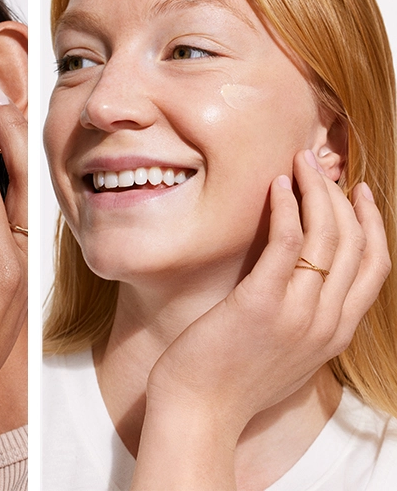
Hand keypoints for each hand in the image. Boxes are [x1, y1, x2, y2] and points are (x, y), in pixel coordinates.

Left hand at [131, 151, 387, 488]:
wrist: (200, 413)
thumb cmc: (229, 382)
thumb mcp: (283, 354)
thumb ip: (301, 322)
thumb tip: (299, 289)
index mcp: (336, 333)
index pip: (375, 267)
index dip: (372, 224)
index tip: (359, 193)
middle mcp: (326, 322)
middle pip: (357, 245)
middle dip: (345, 197)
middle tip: (324, 164)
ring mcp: (298, 313)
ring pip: (328, 238)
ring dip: (317, 191)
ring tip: (300, 162)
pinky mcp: (261, 304)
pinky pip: (287, 244)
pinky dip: (288, 209)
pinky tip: (278, 185)